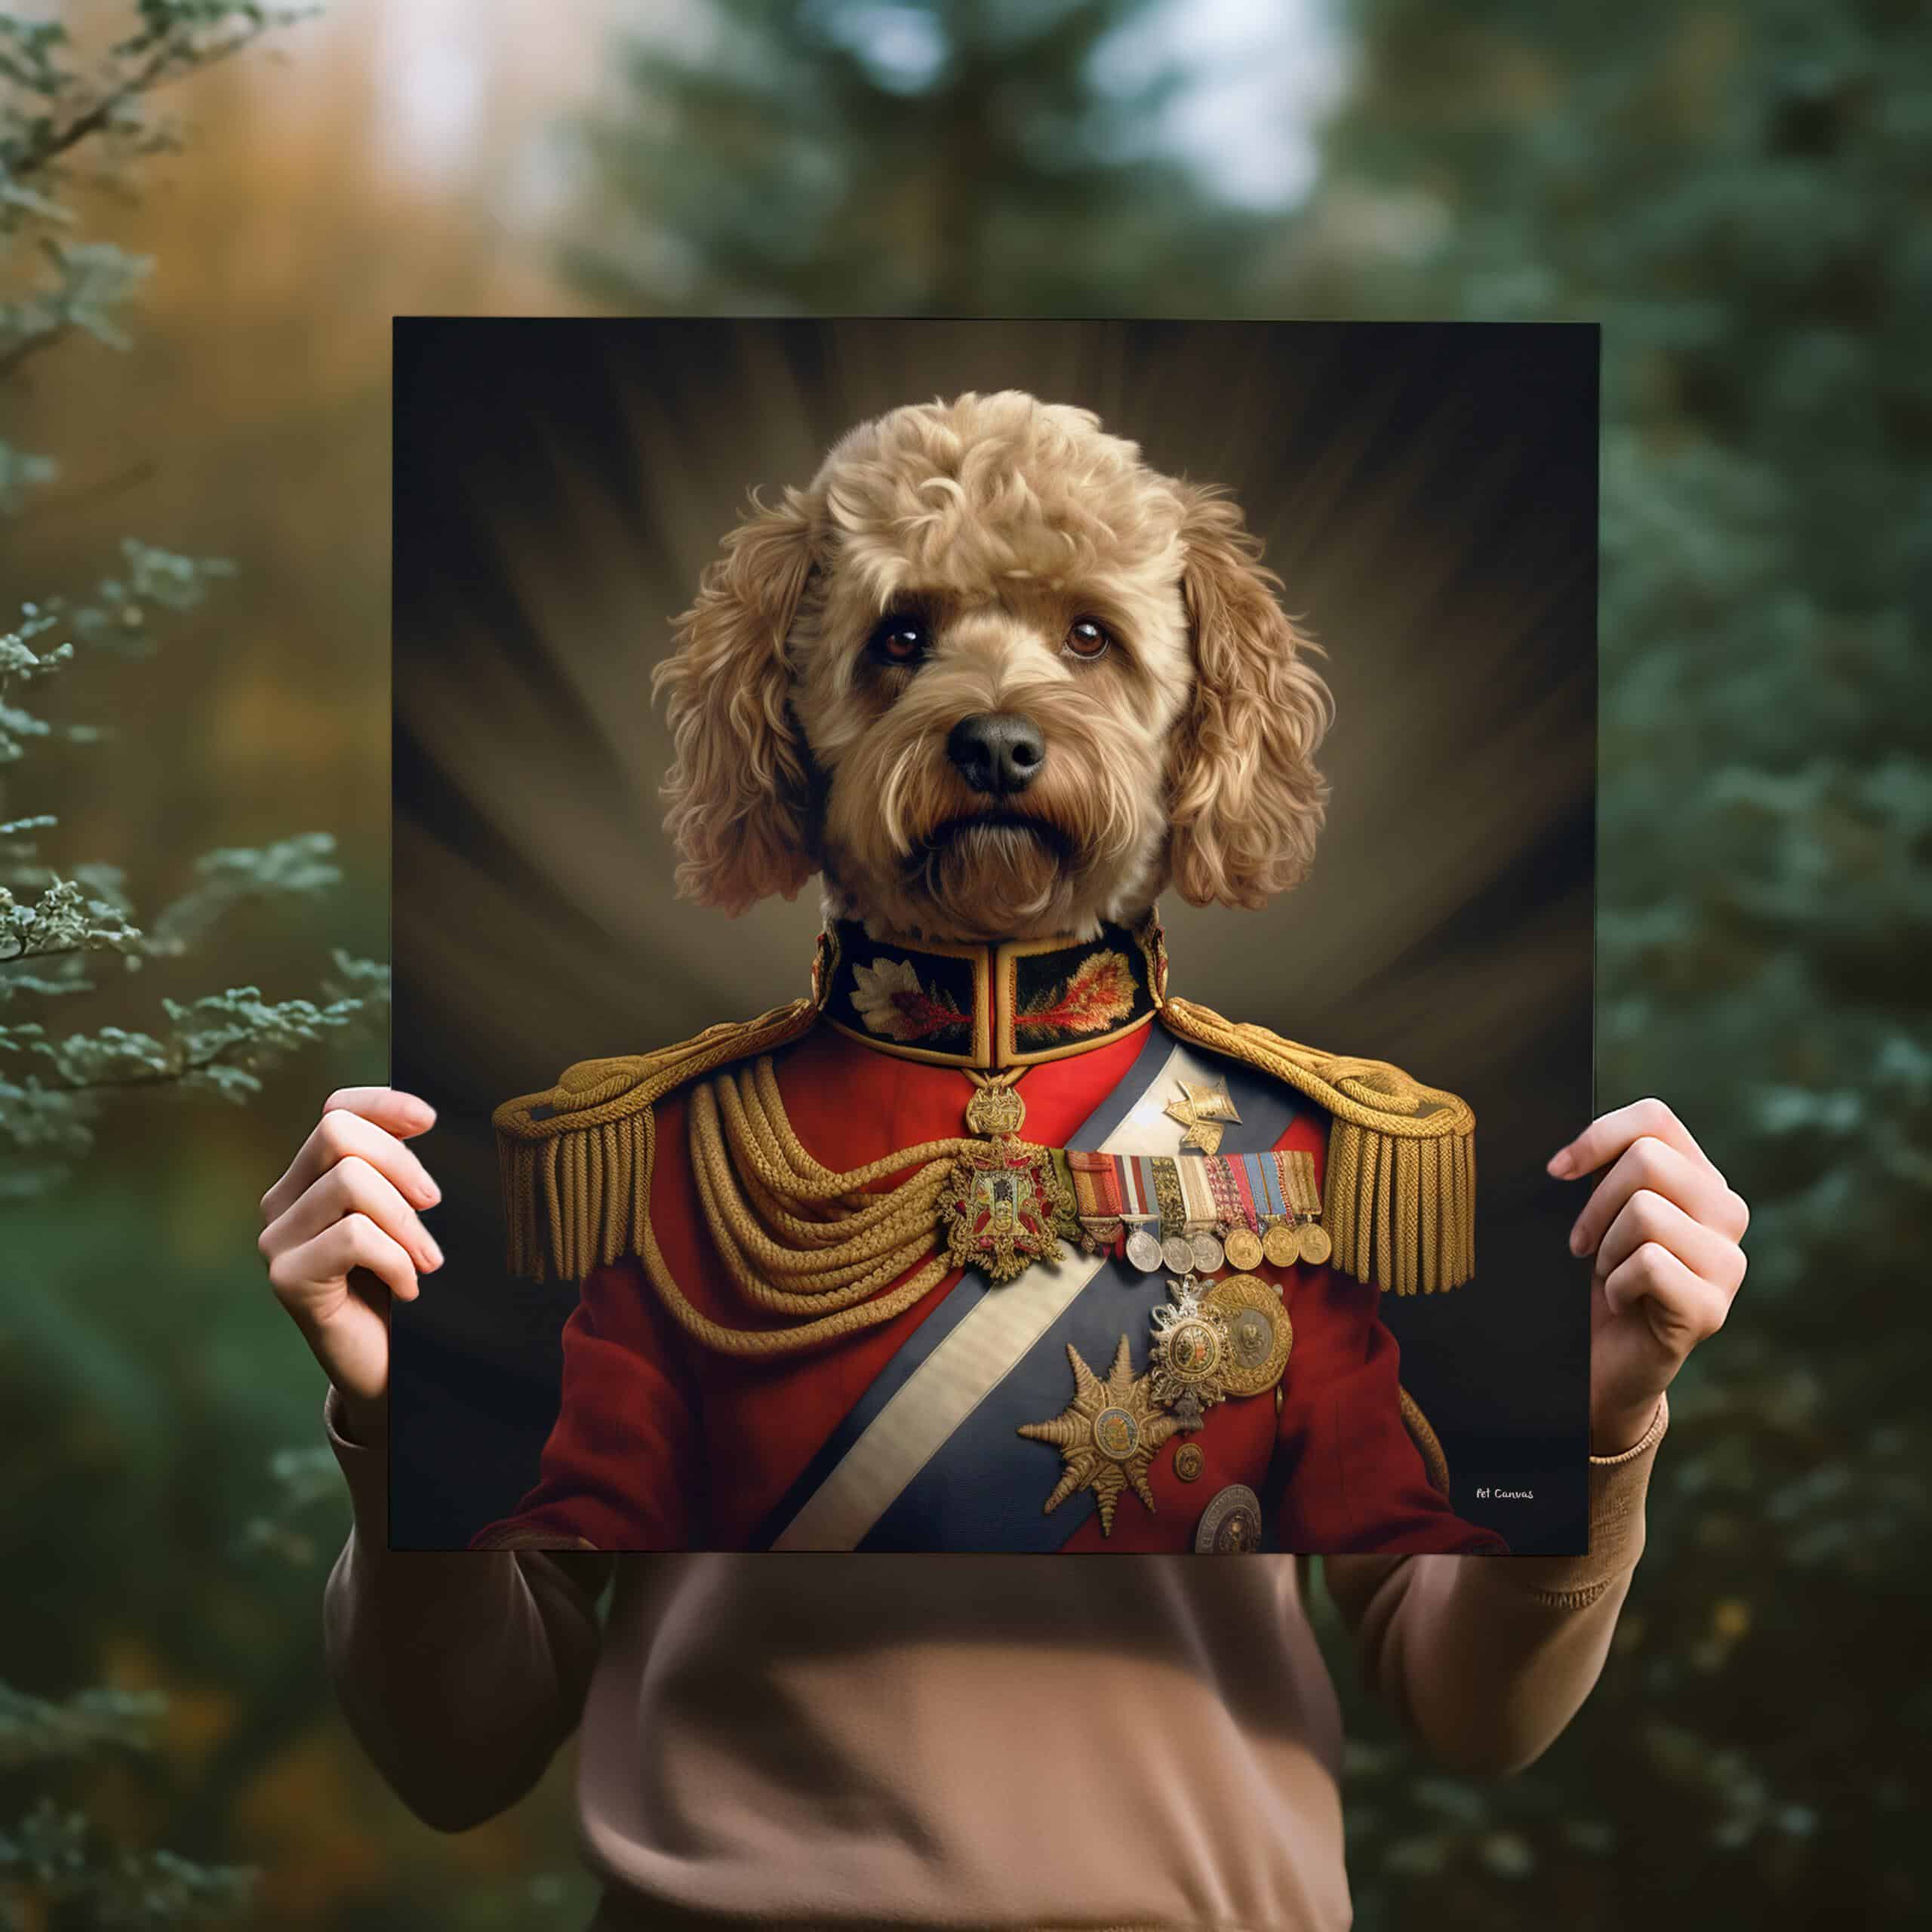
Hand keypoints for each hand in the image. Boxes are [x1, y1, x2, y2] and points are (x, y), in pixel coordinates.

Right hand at [258, 1086, 444, 1436]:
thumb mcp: (406, 1220)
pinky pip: (353, 1237)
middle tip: (434, 1206)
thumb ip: (400, 1175)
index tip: (430, 1119)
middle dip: (400, 1161)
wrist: (387, 1369)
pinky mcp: (286, 1278)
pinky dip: (396, 1259)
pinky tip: (407, 1290)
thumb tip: (424, 1119)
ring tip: (426, 1261)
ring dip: (404, 1221)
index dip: (381, 1103)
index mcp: (312, 1178)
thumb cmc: (402, 1288)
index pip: (335, 1110)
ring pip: (348, 1182)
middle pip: (337, 1133)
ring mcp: (279, 1240)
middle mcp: (284, 1201)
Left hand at [1547, 1098, 1748, 1455]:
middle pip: (1648, 1159)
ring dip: (1606, 1248)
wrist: (1601, 1362)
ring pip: (1647, 1211)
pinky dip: (1617, 1285)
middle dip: (1595, 1203)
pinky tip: (1625, 1304)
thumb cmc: (1593, 1279)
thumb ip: (1598, 1171)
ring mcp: (1728, 1262)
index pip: (1655, 1118)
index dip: (1597, 1136)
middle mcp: (1726, 1211)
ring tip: (1610, 1275)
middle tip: (1583, 1245)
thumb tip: (1563, 1153)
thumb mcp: (1595, 1213)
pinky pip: (1649, 1264)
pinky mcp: (1712, 1307)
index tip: (1557, 1171)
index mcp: (1698, 1177)